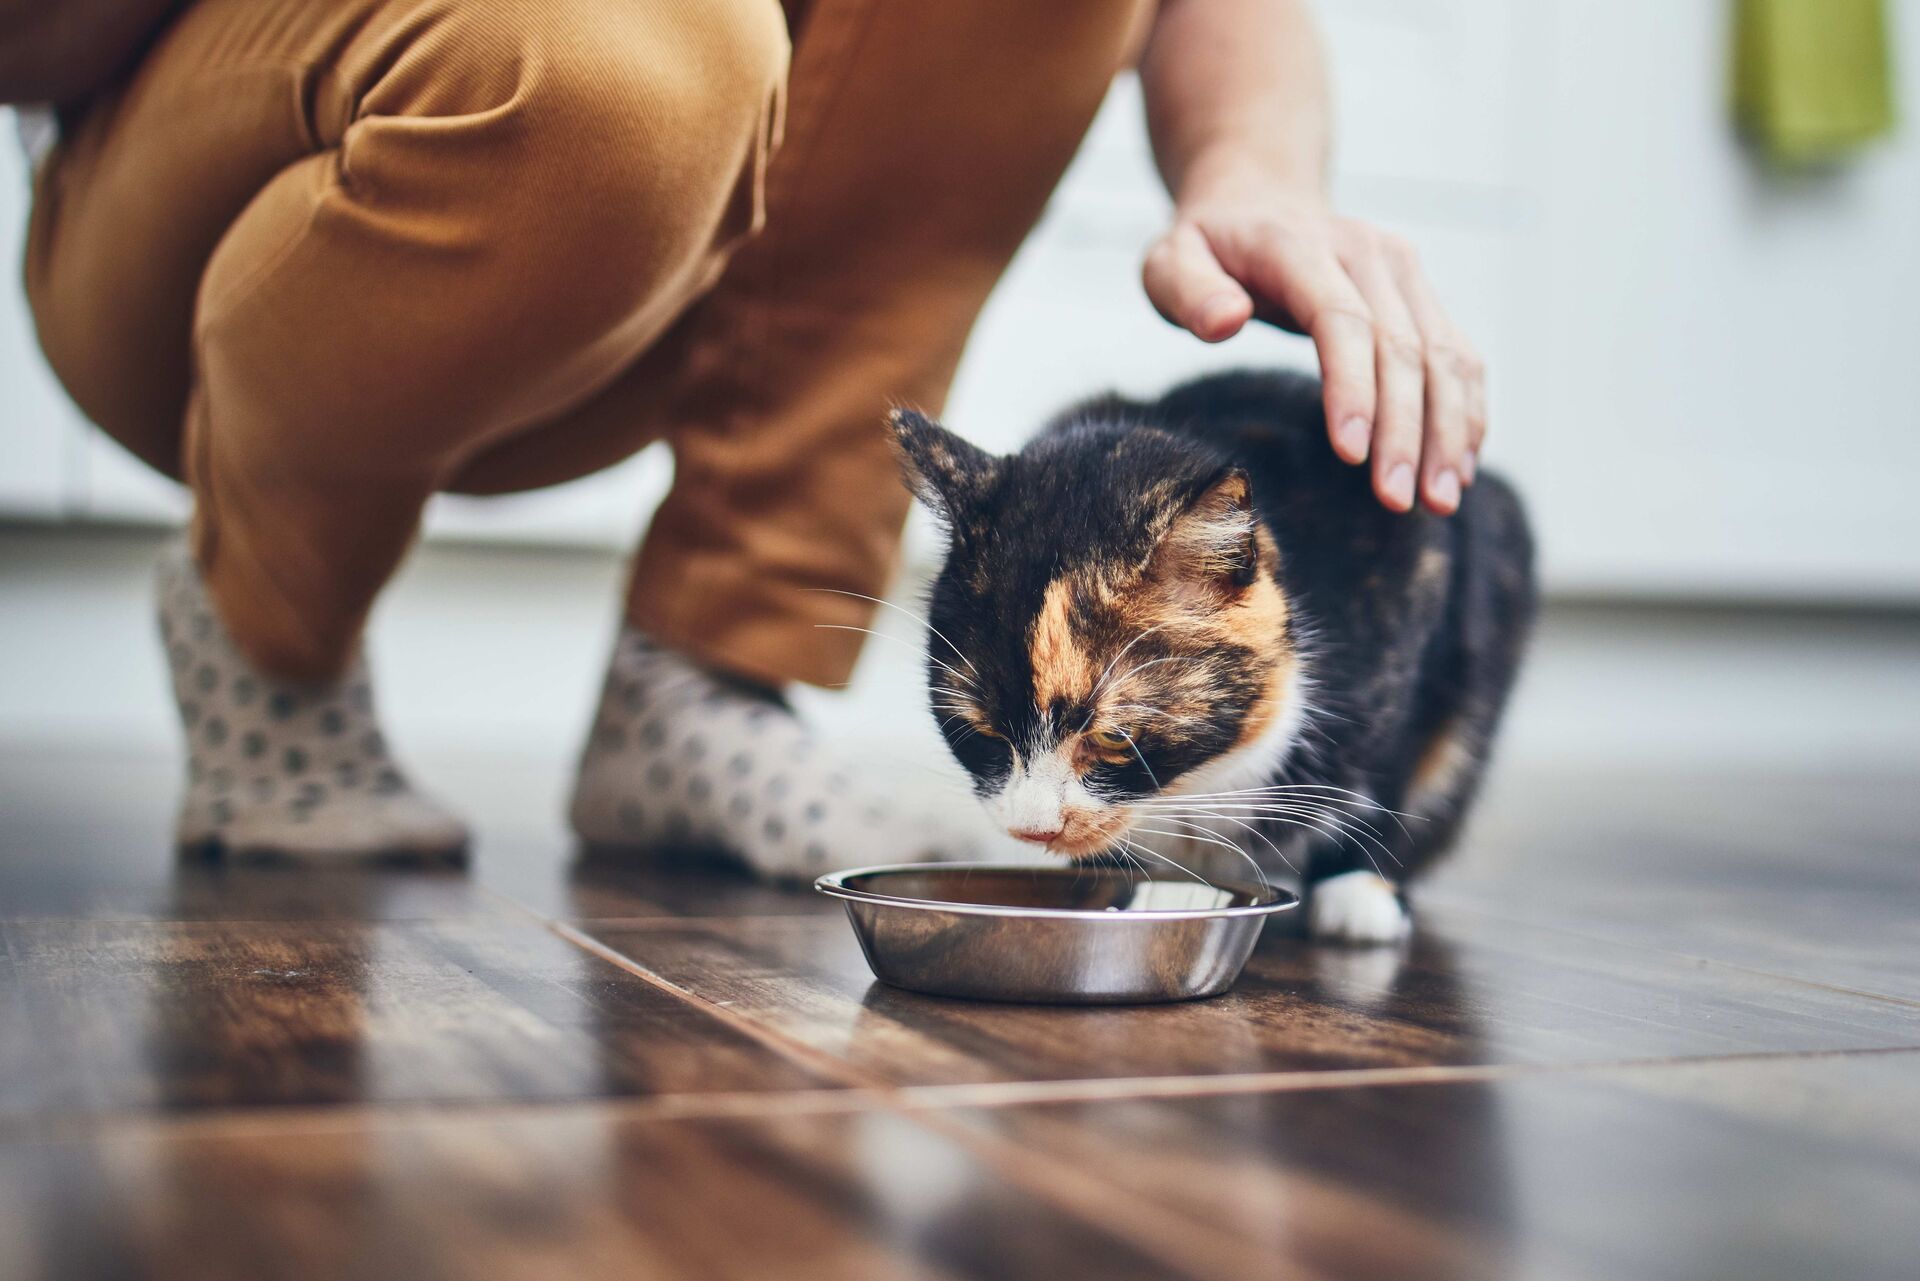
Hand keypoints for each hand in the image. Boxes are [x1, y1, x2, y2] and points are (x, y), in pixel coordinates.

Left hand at [1143, 178, 1485, 514]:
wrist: (1258, 198)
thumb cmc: (1206, 247)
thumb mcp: (1169, 260)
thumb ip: (1187, 290)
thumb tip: (1225, 321)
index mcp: (1299, 245)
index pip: (1341, 319)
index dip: (1353, 388)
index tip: (1352, 454)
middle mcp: (1366, 252)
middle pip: (1401, 346)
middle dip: (1405, 429)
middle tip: (1398, 499)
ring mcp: (1402, 270)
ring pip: (1442, 353)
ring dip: (1448, 429)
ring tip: (1441, 499)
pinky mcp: (1420, 293)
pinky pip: (1457, 354)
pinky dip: (1466, 410)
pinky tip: (1460, 464)